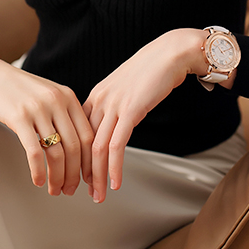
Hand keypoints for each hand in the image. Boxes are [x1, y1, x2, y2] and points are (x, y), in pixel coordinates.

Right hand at [0, 55, 94, 195]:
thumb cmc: (19, 89)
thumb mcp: (48, 94)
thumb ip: (64, 114)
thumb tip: (80, 148)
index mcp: (68, 97)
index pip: (88, 136)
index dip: (89, 162)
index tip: (88, 179)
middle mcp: (57, 101)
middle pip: (75, 147)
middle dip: (74, 175)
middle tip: (70, 190)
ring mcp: (38, 109)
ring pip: (57, 153)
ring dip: (58, 177)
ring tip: (55, 189)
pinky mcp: (19, 117)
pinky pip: (35, 152)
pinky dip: (38, 171)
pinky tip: (38, 180)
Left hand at [82, 28, 207, 202]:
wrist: (171, 52)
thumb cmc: (153, 69)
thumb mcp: (128, 88)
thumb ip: (118, 105)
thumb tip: (117, 125)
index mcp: (97, 95)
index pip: (80, 132)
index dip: (77, 157)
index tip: (79, 176)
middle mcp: (100, 100)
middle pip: (84, 143)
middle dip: (82, 172)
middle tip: (82, 193)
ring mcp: (114, 105)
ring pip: (98, 148)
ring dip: (97, 176)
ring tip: (98, 196)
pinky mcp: (131, 110)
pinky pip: (117, 145)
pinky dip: (114, 167)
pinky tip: (115, 183)